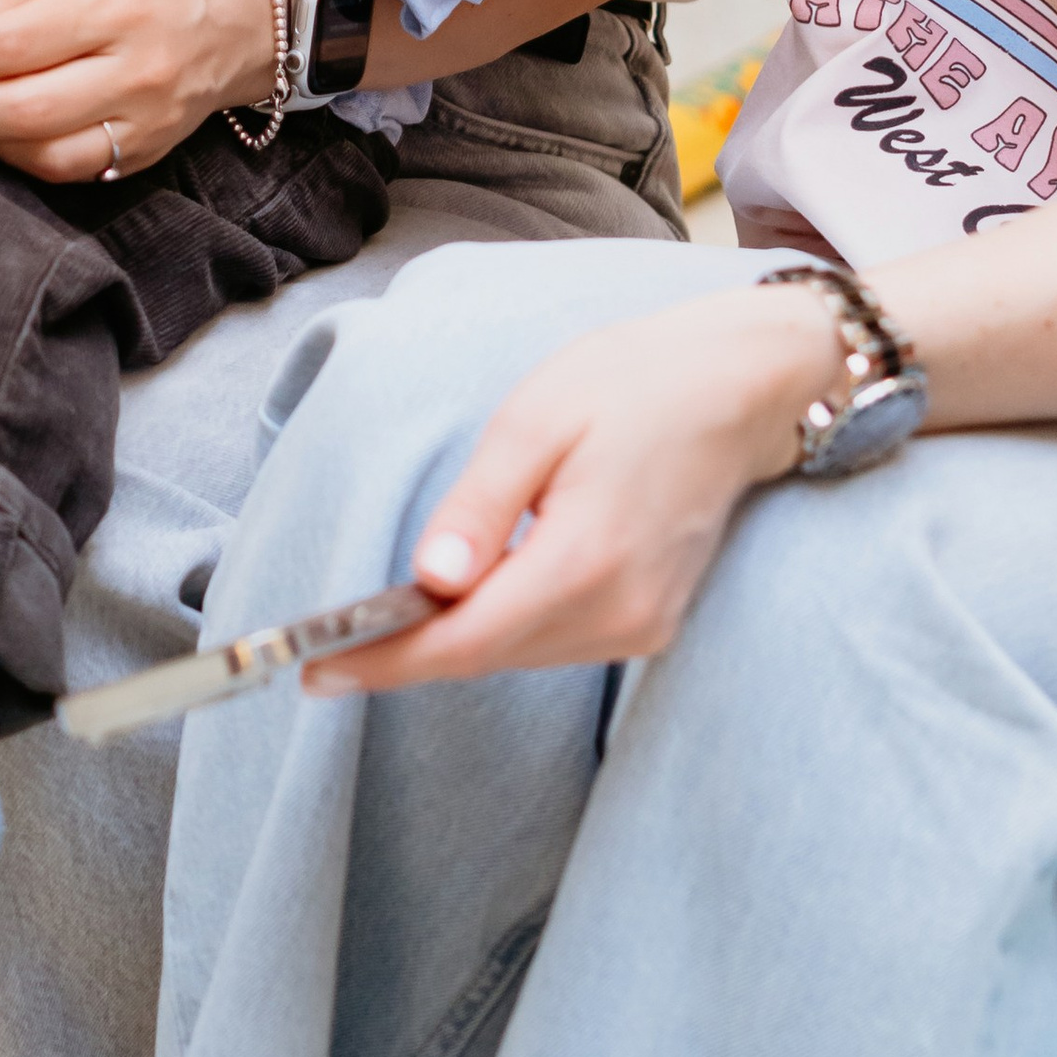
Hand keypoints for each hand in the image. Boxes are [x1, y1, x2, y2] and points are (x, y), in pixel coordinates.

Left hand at [301, 283, 841, 691]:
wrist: (740, 389)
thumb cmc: (633, 386)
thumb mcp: (536, 421)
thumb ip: (480, 507)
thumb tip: (430, 580)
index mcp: (586, 561)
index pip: (466, 639)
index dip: (387, 660)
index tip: (316, 670)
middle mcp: (621, 612)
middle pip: (488, 654)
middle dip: (407, 652)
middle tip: (325, 645)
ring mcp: (643, 625)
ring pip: (519, 653)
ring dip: (453, 641)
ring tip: (382, 623)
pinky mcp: (651, 622)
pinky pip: (554, 641)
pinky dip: (501, 628)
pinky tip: (465, 601)